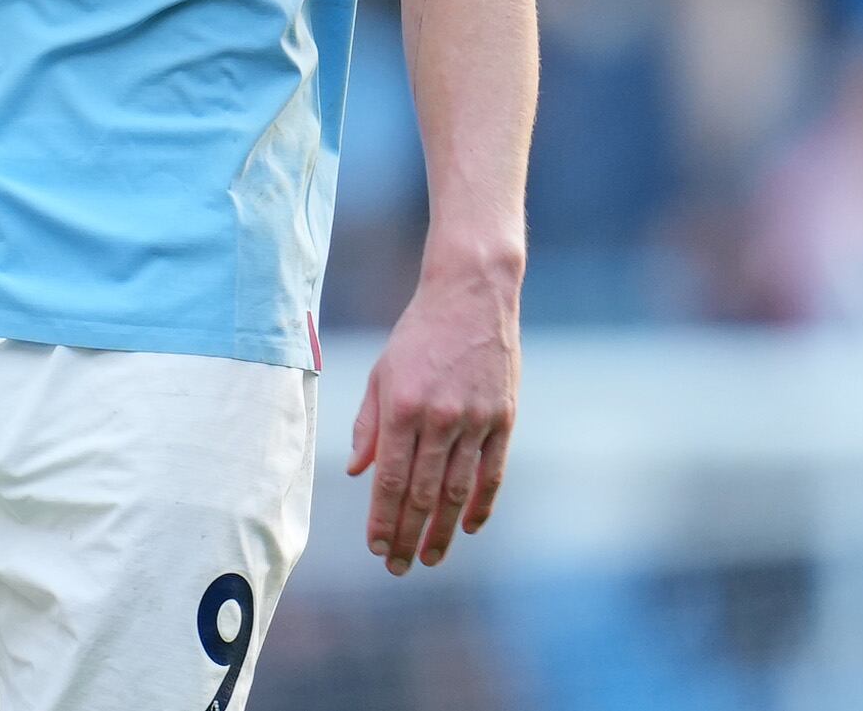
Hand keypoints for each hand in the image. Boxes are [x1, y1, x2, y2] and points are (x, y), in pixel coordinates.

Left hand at [345, 252, 519, 574]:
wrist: (471, 294)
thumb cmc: (418, 334)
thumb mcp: (383, 371)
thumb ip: (369, 424)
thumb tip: (358, 472)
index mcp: (403, 406)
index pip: (390, 480)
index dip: (384, 519)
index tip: (377, 547)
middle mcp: (439, 418)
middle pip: (422, 494)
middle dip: (409, 536)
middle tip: (398, 567)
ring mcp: (475, 420)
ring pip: (457, 491)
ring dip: (443, 532)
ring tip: (430, 558)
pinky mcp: (504, 418)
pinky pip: (492, 473)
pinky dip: (480, 505)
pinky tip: (468, 527)